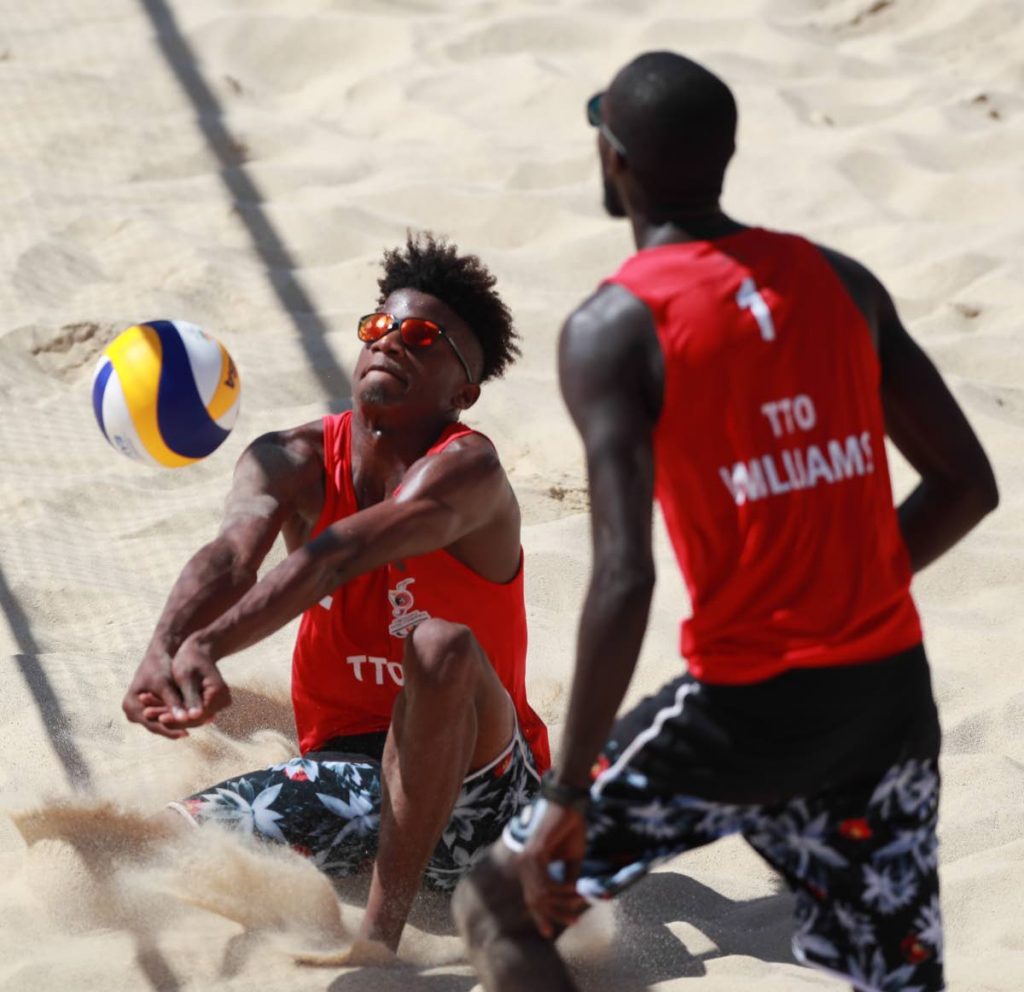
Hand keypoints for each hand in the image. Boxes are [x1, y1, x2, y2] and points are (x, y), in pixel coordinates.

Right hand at [122, 640, 189, 738]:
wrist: (160, 653)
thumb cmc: (160, 666)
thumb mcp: (165, 685)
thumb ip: (173, 703)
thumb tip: (183, 720)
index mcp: (131, 706)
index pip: (152, 725)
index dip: (170, 730)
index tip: (188, 733)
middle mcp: (132, 712)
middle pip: (157, 725)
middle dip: (176, 728)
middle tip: (194, 730)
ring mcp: (140, 710)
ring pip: (162, 722)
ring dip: (179, 723)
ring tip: (198, 724)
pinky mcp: (150, 707)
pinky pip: (165, 715)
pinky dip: (178, 715)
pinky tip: (194, 717)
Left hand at [153, 633, 231, 731]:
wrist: (200, 650)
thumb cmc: (191, 660)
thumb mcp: (187, 678)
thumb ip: (190, 699)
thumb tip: (193, 717)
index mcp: (219, 695)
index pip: (197, 716)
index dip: (178, 719)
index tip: (159, 718)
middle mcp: (222, 702)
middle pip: (194, 719)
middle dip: (171, 718)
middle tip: (147, 714)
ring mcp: (218, 704)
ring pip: (191, 718)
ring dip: (170, 715)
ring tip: (148, 711)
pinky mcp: (210, 704)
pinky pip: (192, 713)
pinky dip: (174, 711)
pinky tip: (156, 708)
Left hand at [517, 799, 588, 937]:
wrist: (570, 807)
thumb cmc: (570, 831)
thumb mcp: (571, 861)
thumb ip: (567, 880)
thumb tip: (570, 903)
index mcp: (529, 867)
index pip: (531, 897)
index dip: (539, 916)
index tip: (547, 934)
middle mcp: (523, 864)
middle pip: (535, 901)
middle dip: (555, 913)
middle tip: (574, 920)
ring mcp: (526, 859)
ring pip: (541, 894)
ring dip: (563, 900)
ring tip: (580, 898)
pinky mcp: (535, 854)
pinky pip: (547, 882)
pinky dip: (562, 888)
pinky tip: (575, 887)